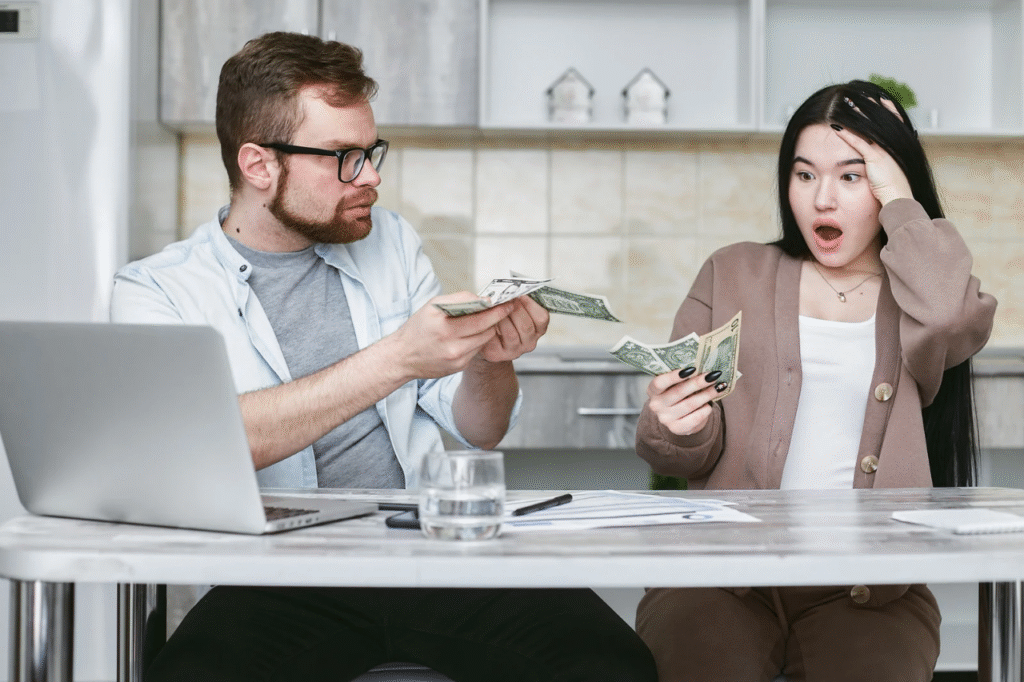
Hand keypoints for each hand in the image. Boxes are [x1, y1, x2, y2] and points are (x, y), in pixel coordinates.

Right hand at [389, 291, 514, 379]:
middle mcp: (453, 347)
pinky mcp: (459, 367)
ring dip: (487, 330)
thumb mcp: (432, 306)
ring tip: (484, 321)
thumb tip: (483, 298)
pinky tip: (469, 335)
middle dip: (496, 320)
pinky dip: (476, 341)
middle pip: (487, 331)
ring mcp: (457, 359)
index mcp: (445, 329)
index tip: (507, 304)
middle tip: (502, 310)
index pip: (481, 320)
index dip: (497, 311)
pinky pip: (476, 350)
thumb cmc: (417, 328)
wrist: (403, 357)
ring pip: (484, 341)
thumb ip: (459, 299)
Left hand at [478, 295, 548, 362]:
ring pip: (511, 334)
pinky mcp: (498, 354)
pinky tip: (487, 320)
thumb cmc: (502, 319)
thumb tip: (513, 290)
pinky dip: (490, 328)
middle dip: (515, 310)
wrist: (485, 338)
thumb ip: (517, 301)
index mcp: (538, 329)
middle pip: (526, 326)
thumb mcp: (513, 309)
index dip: (531, 305)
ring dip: (502, 318)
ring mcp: (514, 351)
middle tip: (506, 299)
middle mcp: (529, 342)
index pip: (542, 318)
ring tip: (495, 308)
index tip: (520, 294)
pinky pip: (495, 340)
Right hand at [646, 367, 725, 435]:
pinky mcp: (677, 428)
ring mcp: (665, 418)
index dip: (673, 376)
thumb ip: (683, 376)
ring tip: (718, 387)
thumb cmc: (678, 394)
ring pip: (690, 404)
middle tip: (712, 375)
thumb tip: (703, 367)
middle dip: (698, 383)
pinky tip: (710, 404)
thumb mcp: (675, 384)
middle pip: (678, 392)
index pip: (659, 383)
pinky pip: (695, 418)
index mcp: (653, 390)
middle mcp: (656, 405)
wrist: (679, 417)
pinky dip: (705, 409)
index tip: (691, 369)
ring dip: (707, 394)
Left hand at [832, 99, 913, 206]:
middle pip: (878, 120)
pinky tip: (835, 127)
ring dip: (854, 115)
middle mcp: (893, 146)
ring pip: (867, 128)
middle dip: (866, 106)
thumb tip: (878, 160)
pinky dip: (846, 134)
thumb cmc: (893, 190)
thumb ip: (885, 161)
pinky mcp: (875, 159)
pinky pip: (858, 143)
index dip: (886, 108)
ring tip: (843, 103)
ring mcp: (884, 151)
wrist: (899, 200)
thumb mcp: (891, 171)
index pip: (893, 121)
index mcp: (898, 146)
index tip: (878, 97)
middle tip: (853, 96)